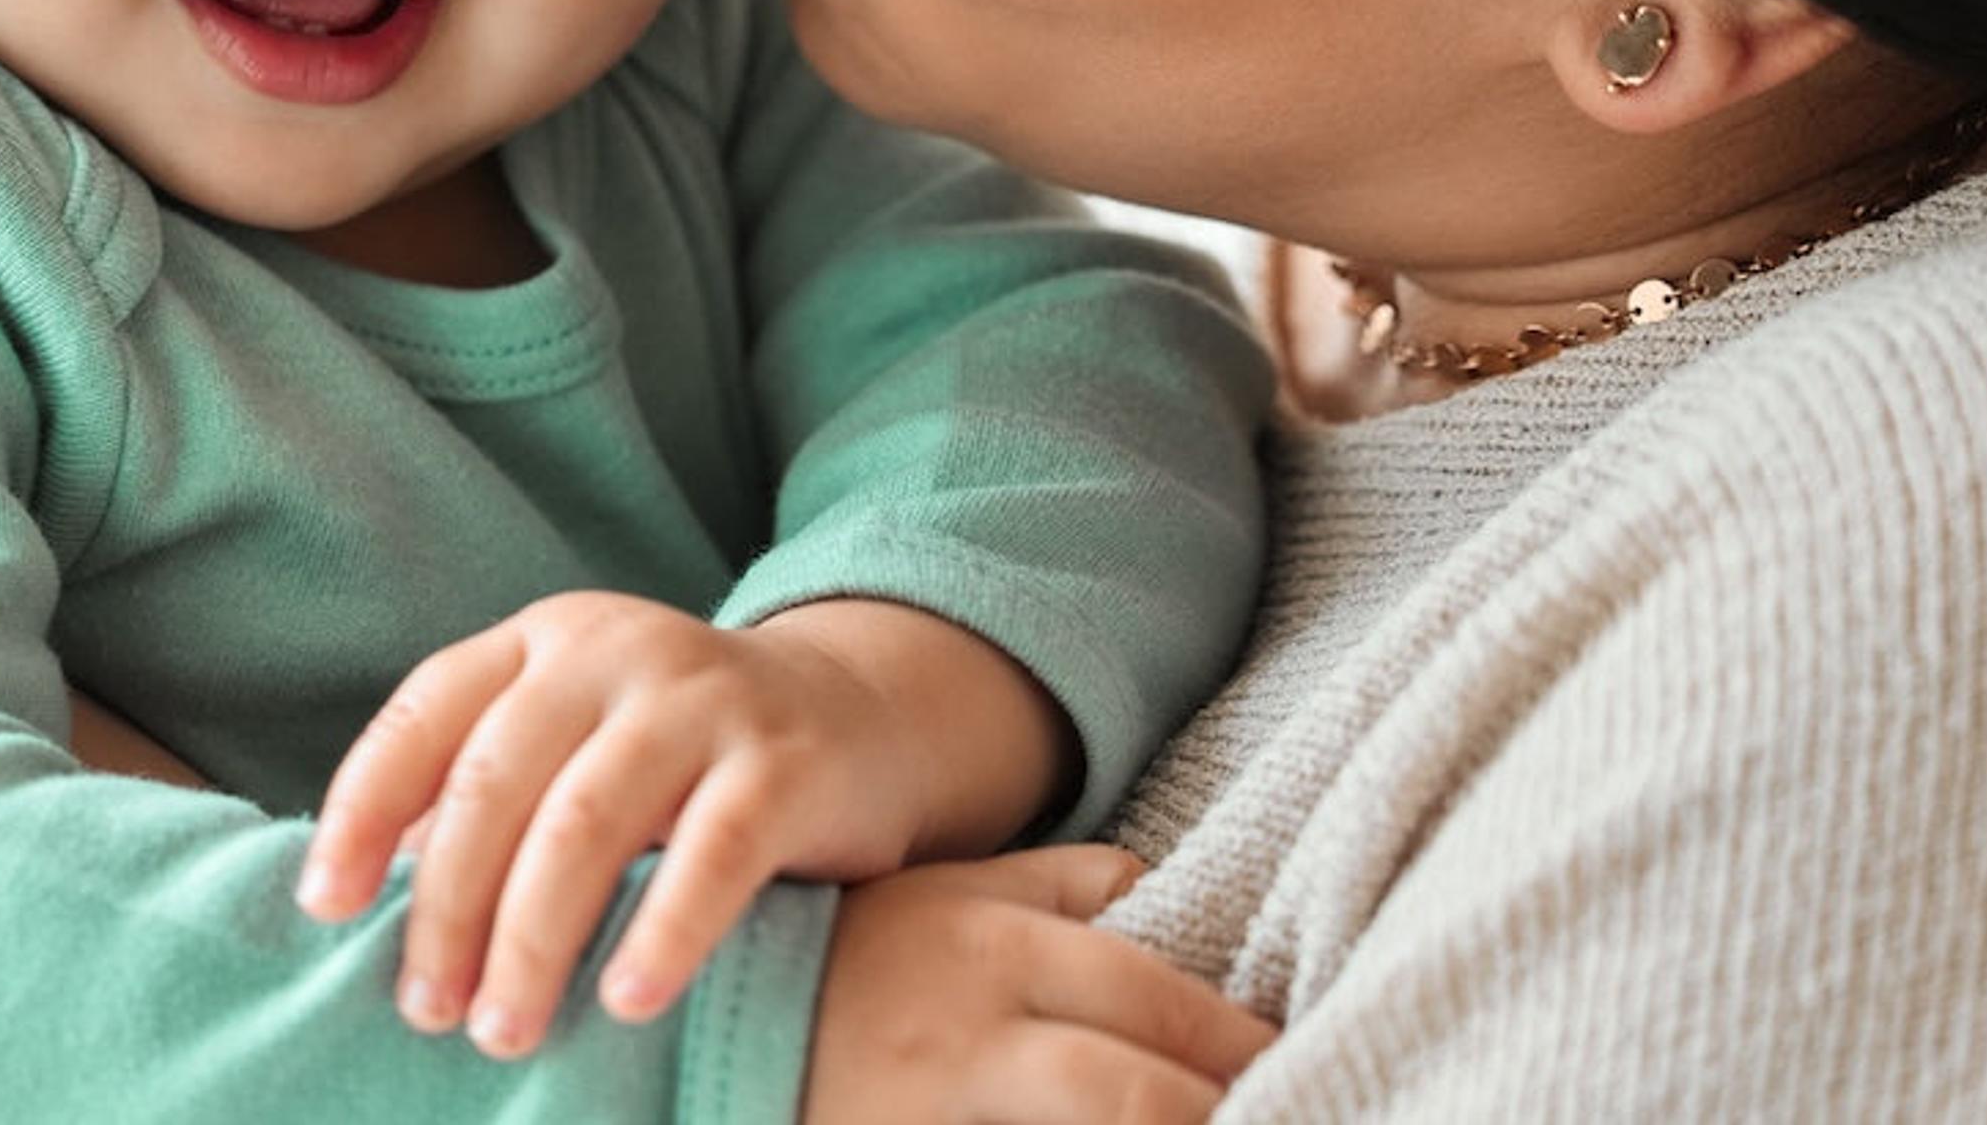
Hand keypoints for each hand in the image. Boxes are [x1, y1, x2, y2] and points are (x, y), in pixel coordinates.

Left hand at [298, 592, 947, 1058]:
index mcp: (543, 643)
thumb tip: (359, 888)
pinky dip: (663, 928)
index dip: (362, 809)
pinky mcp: (784, 760)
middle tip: (427, 1010)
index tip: (325, 909)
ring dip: (533, 935)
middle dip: (448, 904)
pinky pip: (713, 850)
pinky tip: (626, 999)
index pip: (425, 713)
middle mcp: (615, 651)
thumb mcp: (570, 745)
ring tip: (504, 1028)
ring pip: (588, 817)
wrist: (853, 715)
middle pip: (497, 778)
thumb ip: (477, 793)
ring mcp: (704, 698)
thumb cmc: (673, 758)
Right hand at [801, 850, 1276, 1124]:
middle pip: (1138, 1090)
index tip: (1296, 1060)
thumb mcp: (936, 900)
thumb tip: (1149, 884)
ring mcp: (934, 1111)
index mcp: (993, 948)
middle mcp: (974, 1033)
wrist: (688, 1028)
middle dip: (1223, 1111)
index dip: (1238, 1043)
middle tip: (1298, 1108)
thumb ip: (1048, 889)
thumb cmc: (829, 965)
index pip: (1152, 996)